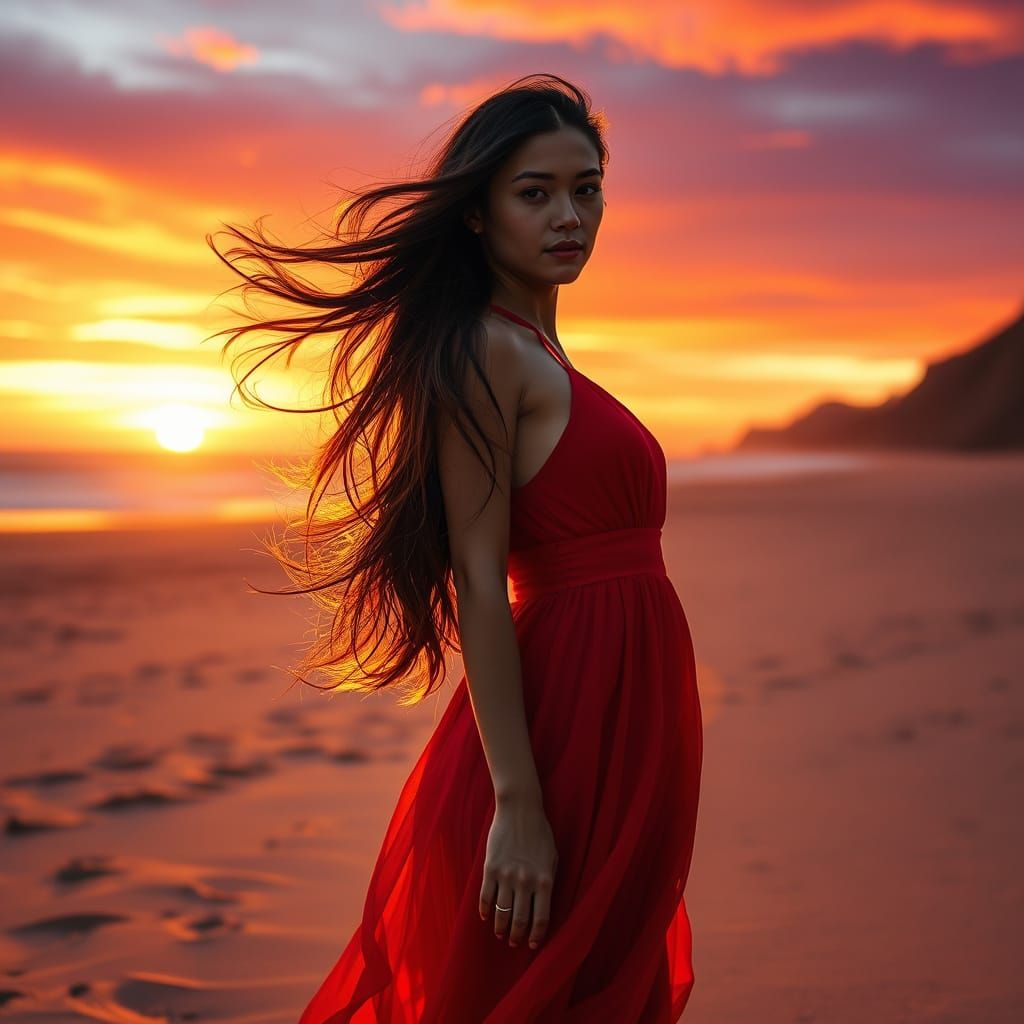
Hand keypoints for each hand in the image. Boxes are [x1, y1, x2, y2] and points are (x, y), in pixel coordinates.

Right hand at [479, 796, 557, 949]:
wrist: (520, 810)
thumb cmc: (540, 833)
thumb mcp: (552, 858)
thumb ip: (548, 882)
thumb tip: (542, 905)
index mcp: (544, 881)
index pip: (541, 919)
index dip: (536, 936)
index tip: (533, 944)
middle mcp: (525, 882)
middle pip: (520, 920)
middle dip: (517, 936)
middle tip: (514, 942)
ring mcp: (506, 876)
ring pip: (502, 912)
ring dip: (500, 927)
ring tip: (500, 933)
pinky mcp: (490, 868)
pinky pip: (486, 896)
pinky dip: (485, 910)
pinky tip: (486, 916)